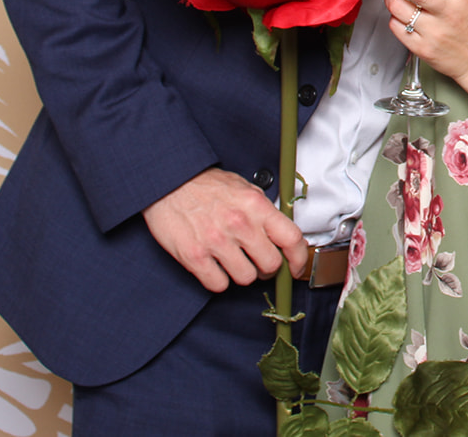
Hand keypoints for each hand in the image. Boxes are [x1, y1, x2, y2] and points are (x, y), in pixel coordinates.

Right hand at [142, 167, 308, 291]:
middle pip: (271, 265)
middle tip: (258, 262)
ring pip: (246, 278)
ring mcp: (217, 242)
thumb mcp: (244, 189)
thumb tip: (282, 234)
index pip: (291, 238)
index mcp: (256, 206)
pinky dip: (218, 280)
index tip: (295, 267)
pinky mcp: (194, 256)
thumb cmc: (205, 185)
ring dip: (242, 273)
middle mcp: (240, 224)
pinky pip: (218, 284)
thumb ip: (264, 212)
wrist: (168, 182)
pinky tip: (214, 266)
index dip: (298, 258)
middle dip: (267, 268)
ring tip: (233, 260)